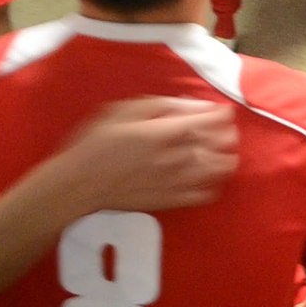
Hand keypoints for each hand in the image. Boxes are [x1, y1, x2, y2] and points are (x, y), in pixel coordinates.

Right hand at [60, 97, 236, 211]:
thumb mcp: (122, 110)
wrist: (78, 185)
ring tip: (221, 151)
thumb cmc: (95, 143)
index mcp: (166, 131)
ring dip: (226, 157)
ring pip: (220, 169)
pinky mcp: (172, 201)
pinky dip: (214, 184)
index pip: (211, 120)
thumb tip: (193, 105)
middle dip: (228, 133)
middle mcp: (177, 156)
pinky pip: (207, 195)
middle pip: (221, 144)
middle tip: (223, 129)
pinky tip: (208, 177)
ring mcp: (177, 181)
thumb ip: (162, 105)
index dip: (222, 114)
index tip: (222, 111)